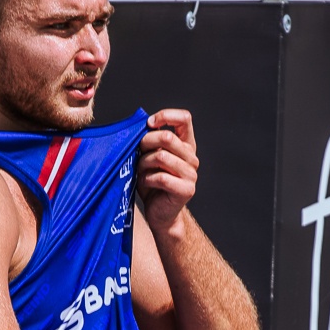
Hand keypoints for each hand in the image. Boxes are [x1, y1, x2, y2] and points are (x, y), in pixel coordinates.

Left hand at [137, 109, 199, 232]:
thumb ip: (150, 142)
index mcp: (186, 145)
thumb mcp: (149, 157)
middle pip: (168, 137)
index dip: (165, 116)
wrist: (159, 213)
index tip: (149, 124)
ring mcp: (191, 174)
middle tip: (137, 152)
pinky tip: (145, 183)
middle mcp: (192, 158)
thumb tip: (140, 126)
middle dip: (145, 142)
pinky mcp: (186, 189)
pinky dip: (147, 179)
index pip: (184, 118)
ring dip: (144, 163)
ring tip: (140, 171)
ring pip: (161, 157)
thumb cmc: (152, 183)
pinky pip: (160, 177)